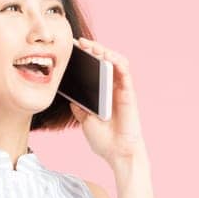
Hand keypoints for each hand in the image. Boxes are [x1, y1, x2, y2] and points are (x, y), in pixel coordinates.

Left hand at [66, 37, 143, 165]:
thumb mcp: (84, 120)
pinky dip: (116, 61)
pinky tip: (106, 56)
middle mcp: (112, 88)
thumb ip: (79, 107)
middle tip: (79, 43)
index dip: (85, 58)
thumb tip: (70, 96)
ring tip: (91, 47)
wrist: (116, 153)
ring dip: (104, 51)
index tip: (71, 50)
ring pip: (116, 62)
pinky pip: (124, 72)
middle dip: (93, 49)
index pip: (94, 70)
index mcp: (102, 93)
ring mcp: (121, 89)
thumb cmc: (103, 139)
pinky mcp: (128, 92)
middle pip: (104, 62)